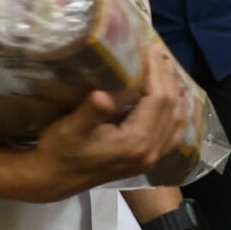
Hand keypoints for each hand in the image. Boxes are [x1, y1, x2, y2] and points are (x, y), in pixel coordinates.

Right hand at [30, 48, 192, 199]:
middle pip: (171, 108)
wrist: (54, 180)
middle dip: (166, 78)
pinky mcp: (147, 161)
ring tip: (165, 70)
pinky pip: (173, 135)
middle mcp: (150, 151)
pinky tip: (169, 100)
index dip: (157, 73)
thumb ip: (90, 112)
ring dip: (174, 94)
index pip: (158, 100)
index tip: (151, 49)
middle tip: (158, 54)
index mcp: (135, 142)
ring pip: (176, 121)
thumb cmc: (59, 151)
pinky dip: (174, 114)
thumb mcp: (70, 129)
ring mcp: (151, 159)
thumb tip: (103, 94)